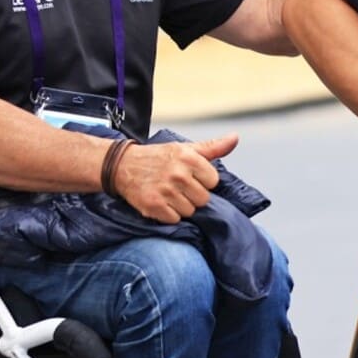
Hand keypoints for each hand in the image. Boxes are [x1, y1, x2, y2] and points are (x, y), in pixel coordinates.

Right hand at [114, 134, 235, 223]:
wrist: (122, 165)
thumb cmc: (158, 157)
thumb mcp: (185, 148)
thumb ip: (213, 147)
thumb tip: (235, 138)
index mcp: (189, 158)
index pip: (213, 181)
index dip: (203, 181)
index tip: (191, 178)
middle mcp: (178, 174)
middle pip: (203, 199)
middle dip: (193, 196)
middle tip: (179, 188)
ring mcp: (165, 190)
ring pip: (190, 211)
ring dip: (181, 206)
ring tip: (169, 195)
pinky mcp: (153, 205)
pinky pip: (174, 219)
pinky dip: (168, 214)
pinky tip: (161, 203)